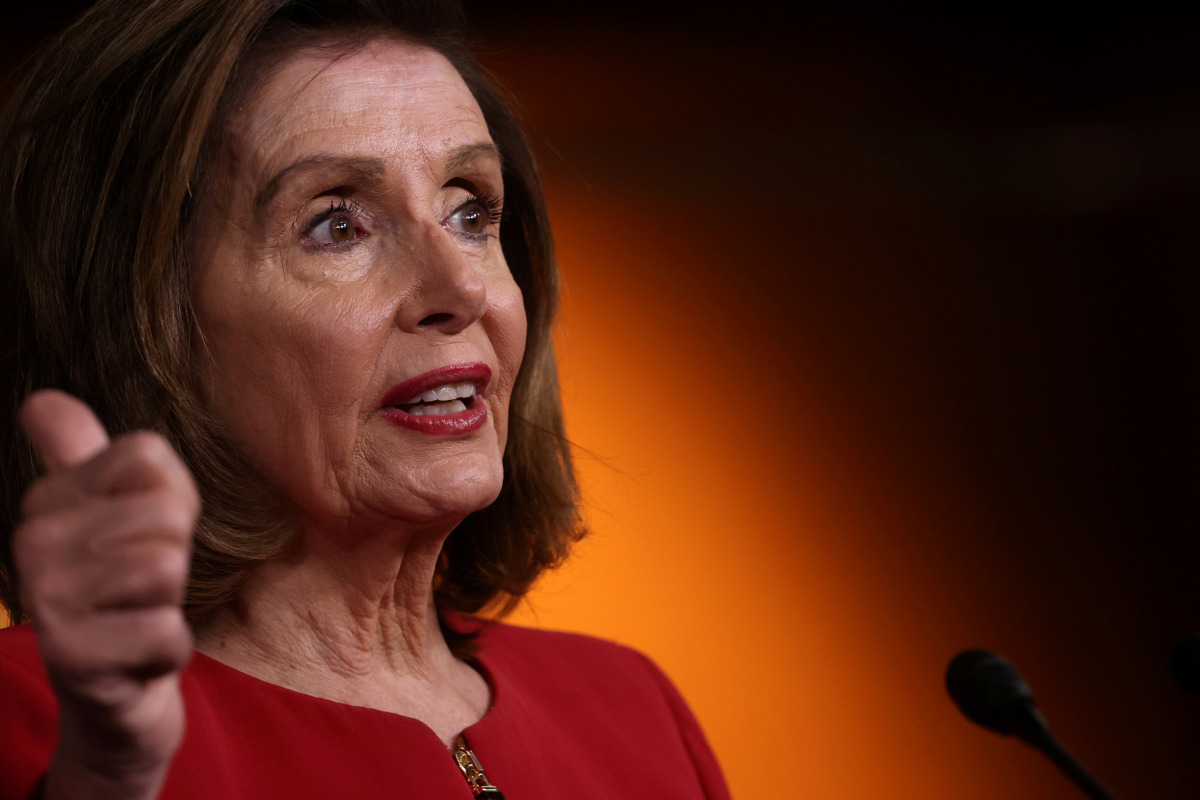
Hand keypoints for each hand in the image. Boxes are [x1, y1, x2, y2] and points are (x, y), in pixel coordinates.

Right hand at [15, 391, 197, 799]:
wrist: (116, 694)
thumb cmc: (128, 592)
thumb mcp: (119, 512)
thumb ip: (89, 452)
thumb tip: (42, 399)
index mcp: (47, 500)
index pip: (149, 457)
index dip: (173, 499)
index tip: (144, 536)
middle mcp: (33, 544)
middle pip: (164, 514)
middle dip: (174, 556)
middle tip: (144, 590)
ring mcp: (47, 602)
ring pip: (165, 567)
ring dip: (170, 604)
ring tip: (139, 618)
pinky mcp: (73, 659)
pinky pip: (167, 630)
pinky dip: (169, 650)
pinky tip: (139, 659)